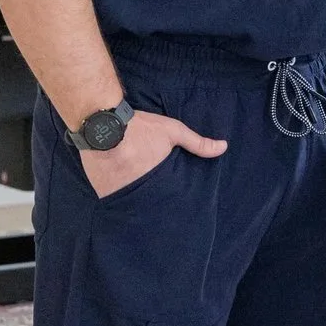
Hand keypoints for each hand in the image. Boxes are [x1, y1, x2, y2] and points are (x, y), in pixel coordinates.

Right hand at [80, 111, 225, 198]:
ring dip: (133, 200)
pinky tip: (120, 190)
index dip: (169, 200)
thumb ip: (198, 143)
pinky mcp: (101, 191)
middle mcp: (136, 190)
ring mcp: (117, 193)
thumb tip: (224, 147)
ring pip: (129, 202)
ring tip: (138, 195)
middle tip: (156, 202)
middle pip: (147, 203)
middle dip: (152, 203)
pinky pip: (111, 199)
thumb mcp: (173, 131)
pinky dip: (116, 196)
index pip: (167, 199)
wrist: (102, 122)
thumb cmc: (140, 127)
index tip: (173, 204)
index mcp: (156, 179)